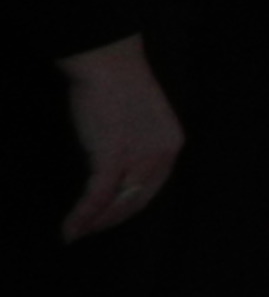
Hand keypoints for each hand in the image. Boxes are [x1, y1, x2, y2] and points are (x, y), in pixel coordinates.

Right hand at [58, 36, 181, 239]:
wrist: (108, 62)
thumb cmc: (118, 84)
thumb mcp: (137, 119)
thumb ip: (134, 144)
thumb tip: (116, 166)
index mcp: (171, 144)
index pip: (153, 187)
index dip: (130, 207)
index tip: (111, 217)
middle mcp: (162, 154)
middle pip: (137, 200)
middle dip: (112, 220)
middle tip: (89, 232)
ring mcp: (139, 157)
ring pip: (117, 202)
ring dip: (95, 223)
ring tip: (76, 234)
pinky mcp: (114, 157)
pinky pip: (98, 196)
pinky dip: (82, 215)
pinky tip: (70, 228)